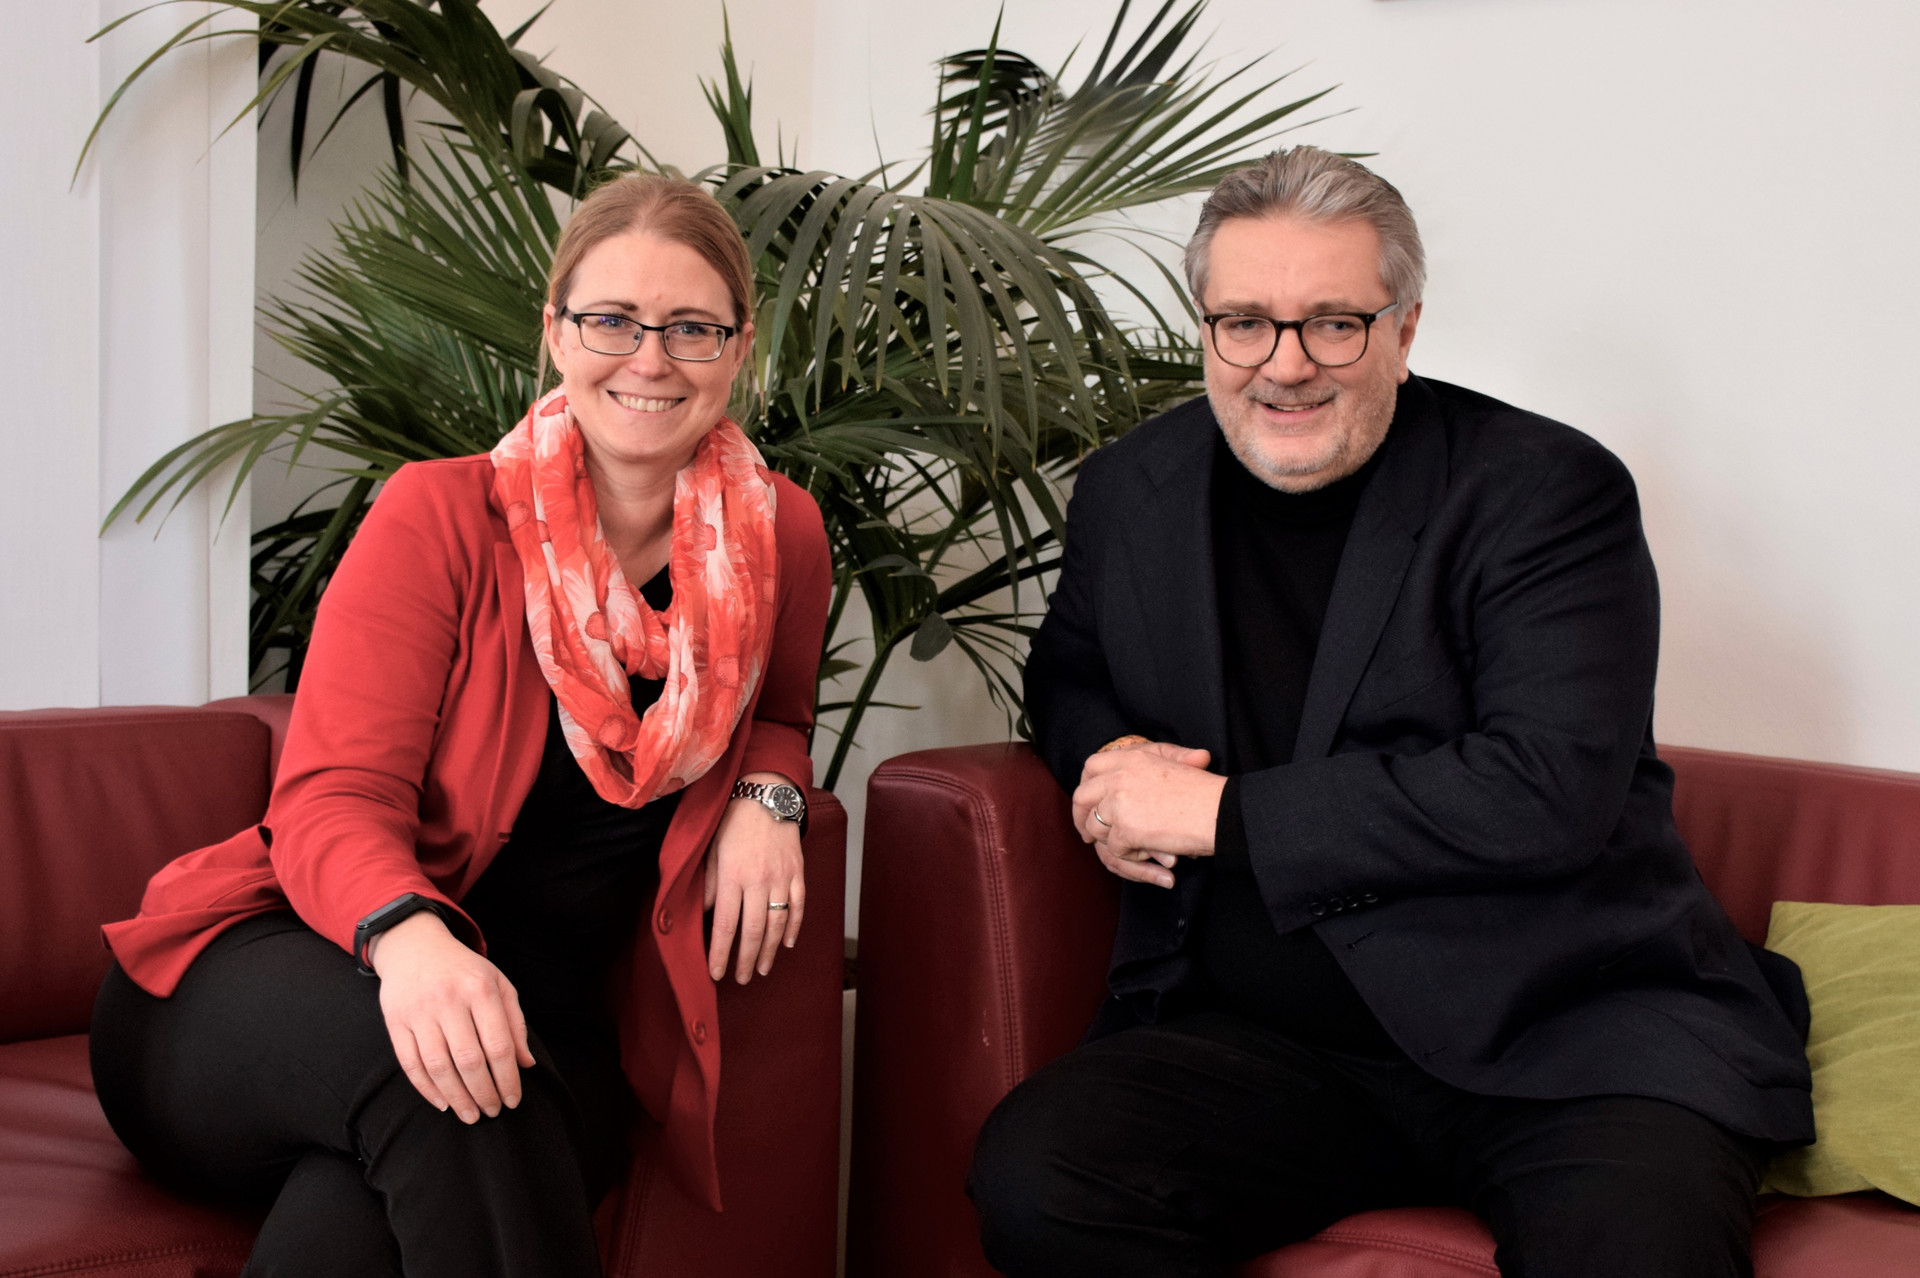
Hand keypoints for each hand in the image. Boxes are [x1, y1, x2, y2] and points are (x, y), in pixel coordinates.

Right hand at [368, 910, 534, 1123]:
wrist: (415, 946)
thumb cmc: (464, 971)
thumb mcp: (498, 985)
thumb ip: (515, 1023)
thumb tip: (526, 1065)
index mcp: (480, 989)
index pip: (499, 1045)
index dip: (508, 1079)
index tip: (513, 1100)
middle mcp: (449, 1000)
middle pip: (469, 1060)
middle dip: (484, 1093)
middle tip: (492, 1112)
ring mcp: (419, 1011)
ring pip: (439, 1066)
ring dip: (457, 1098)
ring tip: (471, 1115)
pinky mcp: (396, 1021)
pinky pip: (410, 1063)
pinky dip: (426, 1089)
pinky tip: (443, 1103)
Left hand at [704, 771, 805, 983]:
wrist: (766, 794)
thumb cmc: (733, 821)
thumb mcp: (711, 851)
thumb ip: (708, 885)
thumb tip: (702, 916)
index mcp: (732, 876)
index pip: (725, 924)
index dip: (720, 953)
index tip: (716, 973)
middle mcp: (758, 880)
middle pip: (753, 931)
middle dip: (746, 959)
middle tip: (740, 979)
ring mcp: (781, 878)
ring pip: (778, 923)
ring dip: (771, 951)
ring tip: (762, 969)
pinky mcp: (798, 872)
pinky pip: (799, 906)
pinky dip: (795, 927)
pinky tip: (789, 943)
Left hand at [1073, 741, 1224, 888]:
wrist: (1219, 811)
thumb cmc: (1204, 792)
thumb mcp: (1176, 763)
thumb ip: (1150, 764)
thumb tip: (1127, 769)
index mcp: (1131, 758)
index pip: (1091, 765)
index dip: (1086, 785)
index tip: (1089, 801)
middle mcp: (1119, 777)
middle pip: (1081, 796)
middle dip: (1080, 817)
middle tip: (1087, 834)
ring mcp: (1119, 803)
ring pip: (1095, 827)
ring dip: (1110, 840)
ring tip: (1135, 843)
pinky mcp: (1125, 829)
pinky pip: (1114, 848)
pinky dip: (1130, 854)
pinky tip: (1151, 850)